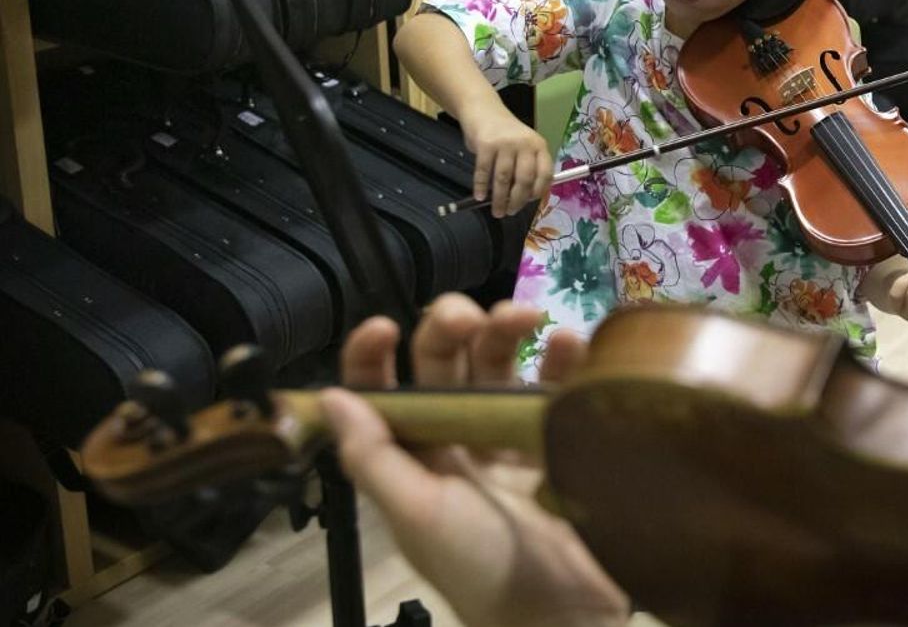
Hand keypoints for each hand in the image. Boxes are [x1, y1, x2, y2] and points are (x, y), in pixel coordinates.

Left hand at [322, 295, 625, 626]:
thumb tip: (329, 396)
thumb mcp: (417, 515)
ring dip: (508, 329)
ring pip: (500, 362)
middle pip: (445, 362)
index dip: (373, 354)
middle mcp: (455, 438)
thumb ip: (372, 457)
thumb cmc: (482, 567)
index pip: (381, 391)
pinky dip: (564, 358)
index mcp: (411, 456)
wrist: (565, 609)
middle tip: (470, 316)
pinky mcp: (559, 436)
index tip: (385, 326)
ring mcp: (509, 436)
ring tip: (530, 318)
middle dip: (452, 326)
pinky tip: (571, 344)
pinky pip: (557, 384)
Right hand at [461, 101, 552, 218]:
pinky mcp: (485, 144)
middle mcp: (525, 144)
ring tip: (497, 211)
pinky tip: (479, 196)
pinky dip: (481, 187)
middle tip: (510, 212)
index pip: (545, 173)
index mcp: (539, 146)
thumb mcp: (525, 145)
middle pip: (524, 179)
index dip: (538, 191)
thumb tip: (526, 197)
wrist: (484, 110)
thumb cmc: (506, 134)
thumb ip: (529, 166)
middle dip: (517, 201)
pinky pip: (483, 171)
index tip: (529, 202)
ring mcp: (505, 143)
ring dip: (499, 199)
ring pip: (503, 178)